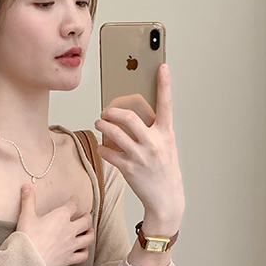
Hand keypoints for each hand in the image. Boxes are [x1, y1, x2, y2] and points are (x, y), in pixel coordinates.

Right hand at [16, 185, 93, 265]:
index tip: (75, 198)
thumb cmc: (26, 238)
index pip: (72, 205)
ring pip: (88, 238)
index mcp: (60, 217)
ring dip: (90, 233)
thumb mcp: (26, 216)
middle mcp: (69, 230)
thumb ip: (28, 200)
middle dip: (87, 217)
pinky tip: (83, 250)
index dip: (74, 200)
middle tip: (86, 215)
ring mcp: (71, 245)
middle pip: (86, 221)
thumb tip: (26, 186)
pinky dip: (85, 252)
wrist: (27, 260)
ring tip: (89, 231)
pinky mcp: (69, 259)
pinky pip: (83, 256)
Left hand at [94, 63, 184, 230]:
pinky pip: (109, 152)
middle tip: (105, 111)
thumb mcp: (167, 146)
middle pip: (129, 117)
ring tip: (99, 123)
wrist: (166, 198)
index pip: (167, 104)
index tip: (162, 67)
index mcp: (166, 134)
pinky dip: (103, 147)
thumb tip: (134, 116)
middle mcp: (154, 143)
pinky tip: (102, 146)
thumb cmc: (165, 170)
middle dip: (112, 111)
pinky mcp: (129, 169)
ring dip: (102, 125)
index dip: (165, 84)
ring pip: (114, 133)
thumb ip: (155, 130)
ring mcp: (141, 156)